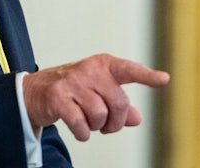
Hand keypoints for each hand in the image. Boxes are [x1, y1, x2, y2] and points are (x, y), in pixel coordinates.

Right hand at [22, 53, 169, 140]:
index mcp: (103, 65)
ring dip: (97, 127)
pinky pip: (80, 124)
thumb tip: (137, 118)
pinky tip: (80, 129)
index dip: (147, 76)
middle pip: (118, 103)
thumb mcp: (99, 92)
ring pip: (100, 115)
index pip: (129, 70)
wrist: (36, 91)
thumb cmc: (74, 90)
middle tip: (108, 126)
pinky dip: (83, 134)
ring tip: (90, 123)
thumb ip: (120, 105)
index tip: (164, 79)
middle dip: (116, 121)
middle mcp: (89, 70)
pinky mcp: (58, 97)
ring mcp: (73, 82)